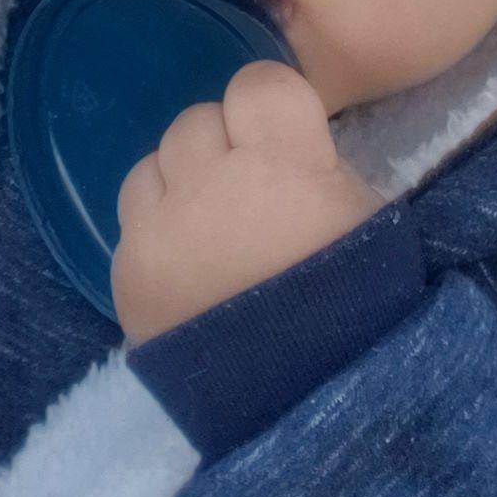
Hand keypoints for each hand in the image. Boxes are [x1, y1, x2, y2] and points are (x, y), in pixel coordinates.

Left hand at [112, 60, 377, 344]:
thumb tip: (286, 141)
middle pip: (199, 121)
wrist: (303, 413)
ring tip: (214, 230)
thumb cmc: (358, 311)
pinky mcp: (126, 273)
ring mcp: (160, 229)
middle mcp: (211, 184)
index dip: (272, 109)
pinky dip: (157, 230)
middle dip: (224, 148)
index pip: (258, 83)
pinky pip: (131, 217)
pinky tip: (189, 266)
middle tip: (253, 195)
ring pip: (155, 161)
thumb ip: (320, 165)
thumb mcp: (369, 221)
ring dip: (183, 183)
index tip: (285, 141)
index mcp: (283, 164)